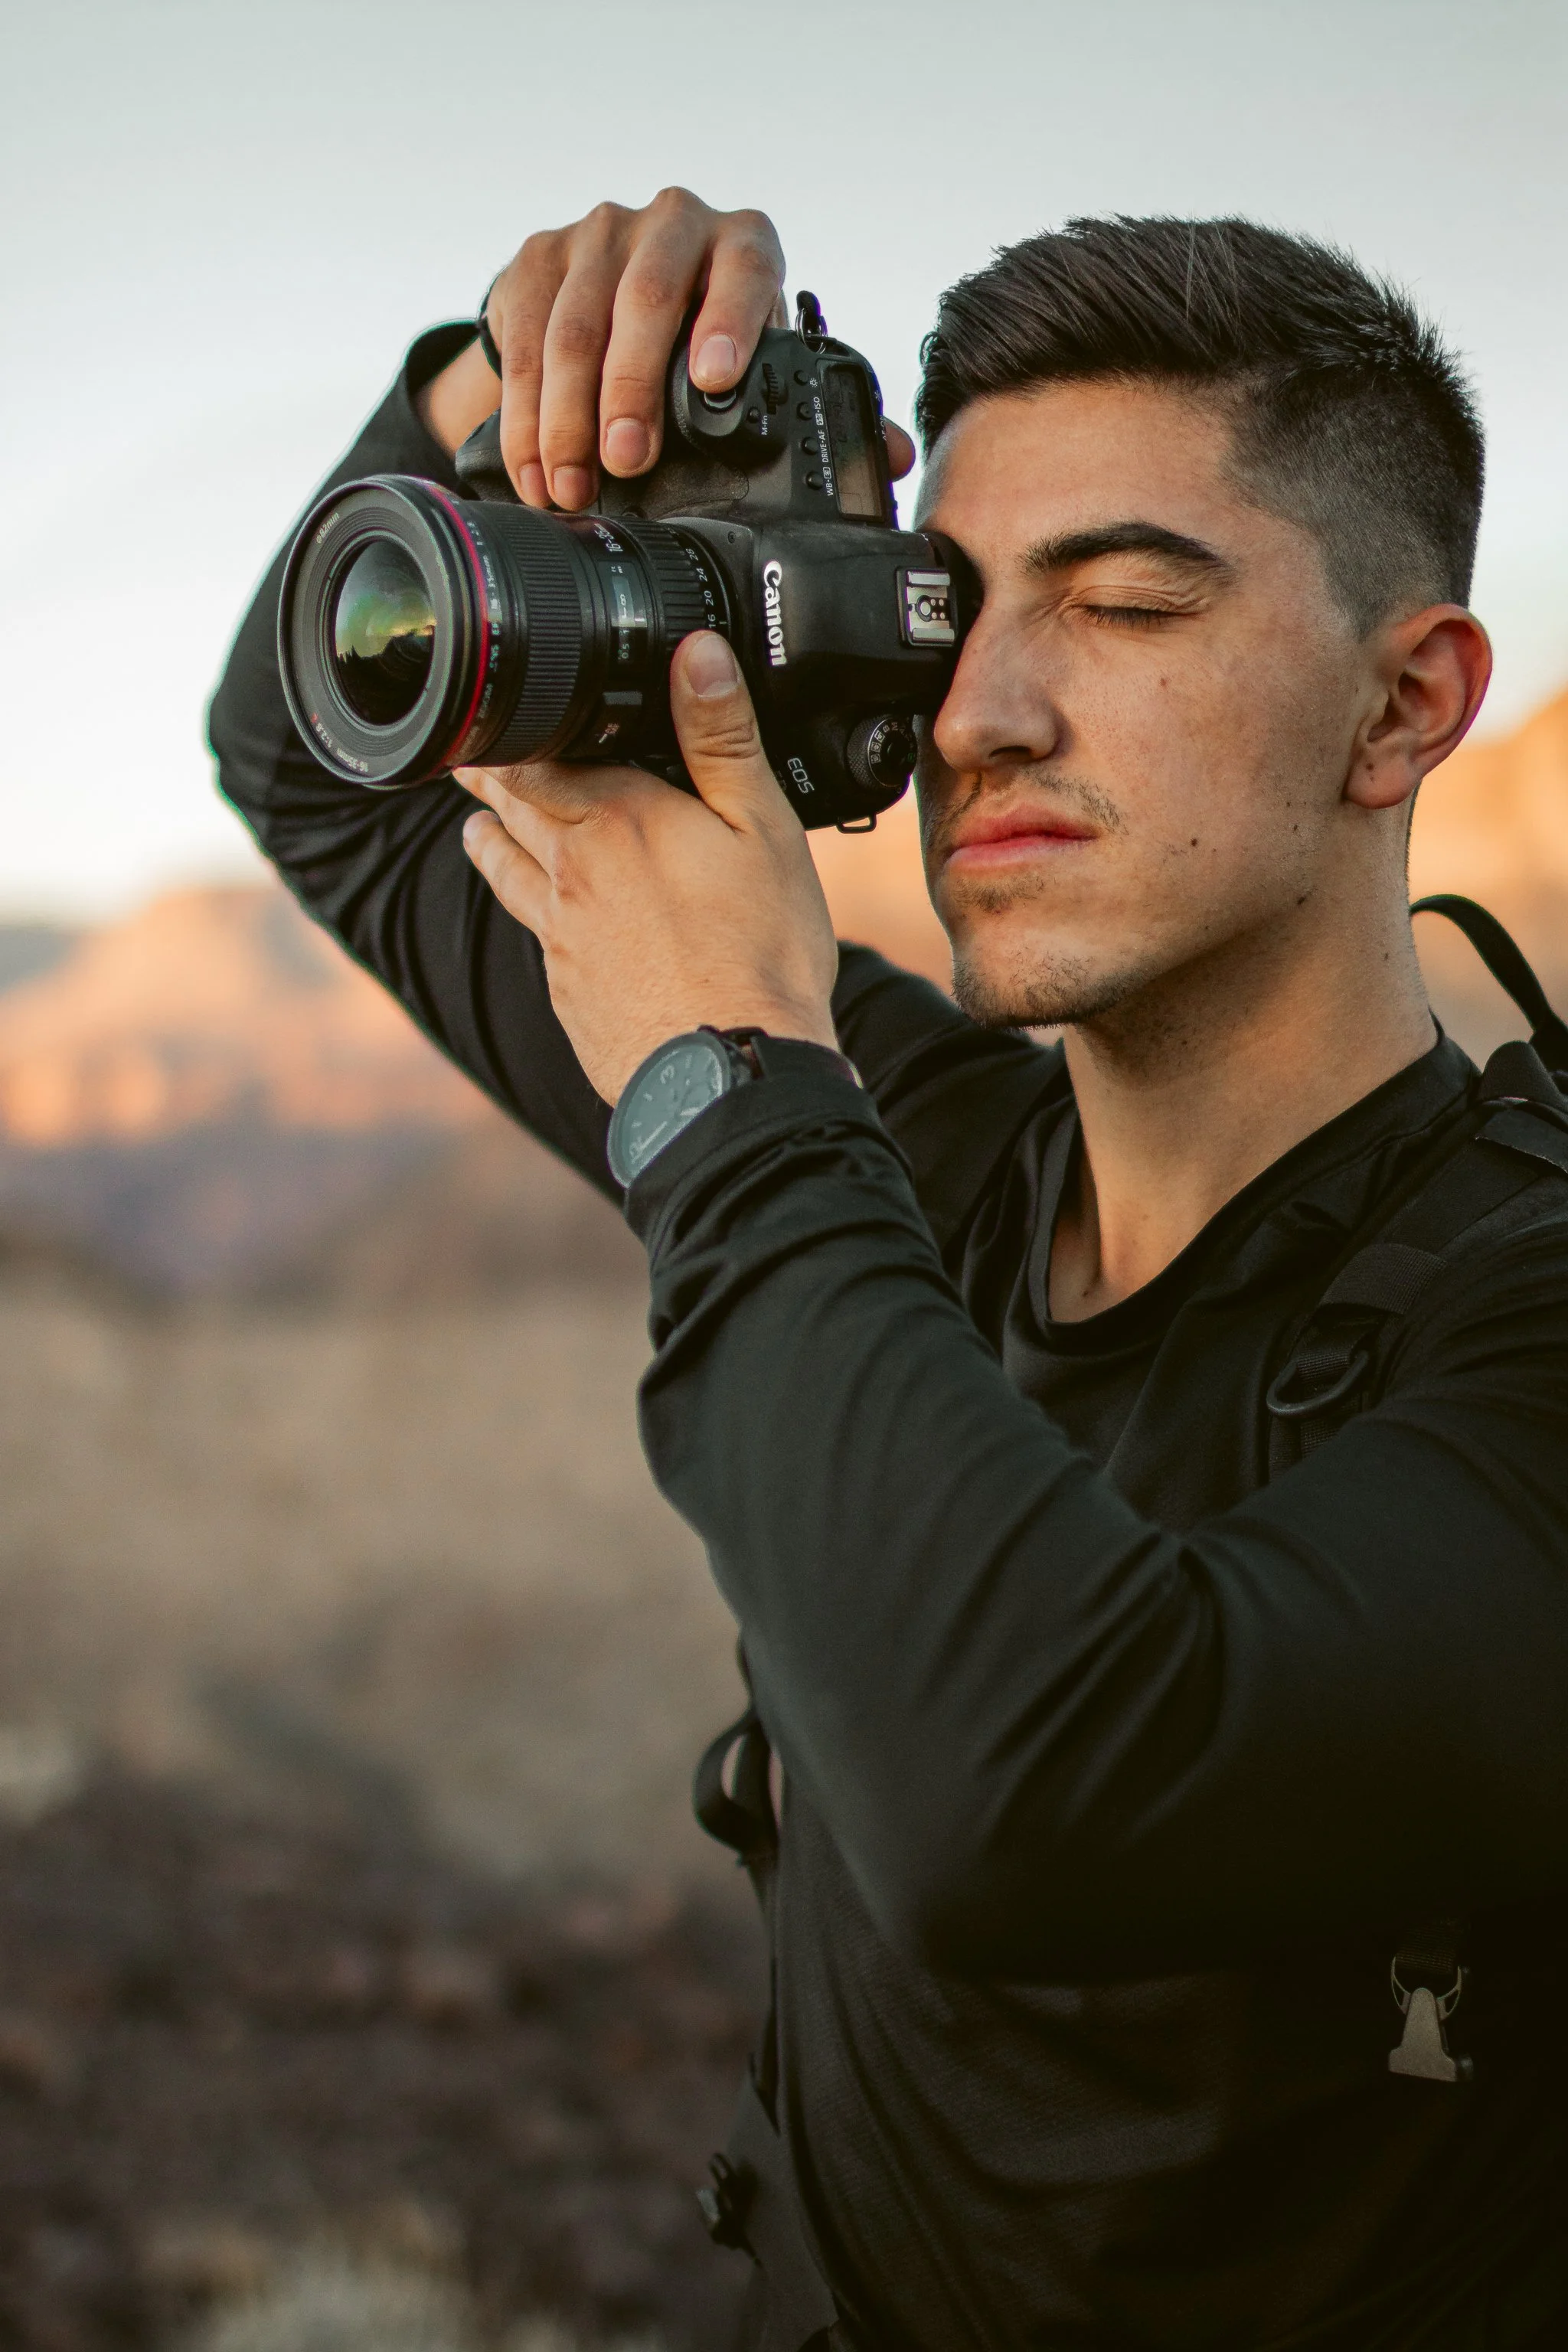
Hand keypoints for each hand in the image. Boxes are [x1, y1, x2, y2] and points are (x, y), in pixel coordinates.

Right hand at [418, 187, 916, 505]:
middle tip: (626, 463)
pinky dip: (524, 416)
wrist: (614, 296)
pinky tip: (535, 469)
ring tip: (571, 487)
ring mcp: (596, 235)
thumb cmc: (706, 340)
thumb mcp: (762, 363)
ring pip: (573, 324)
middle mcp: (669, 224)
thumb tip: (894, 457)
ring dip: (566, 416)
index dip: (728, 318)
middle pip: (643, 299)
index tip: (714, 379)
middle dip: (629, 389)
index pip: (742, 267)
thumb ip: (822, 406)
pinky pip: (521, 339)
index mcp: (740, 244)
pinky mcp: (535, 259)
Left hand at [456, 632, 840, 1104]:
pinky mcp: (570, 995)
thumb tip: (695, 650)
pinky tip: (541, 925)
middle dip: (489, 780)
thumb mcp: (762, 828)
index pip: (539, 758)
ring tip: (473, 828)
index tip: (488, 716)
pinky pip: (538, 941)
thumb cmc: (758, 952)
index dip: (512, 734)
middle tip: (465, 761)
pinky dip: (530, 917)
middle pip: (512, 811)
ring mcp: (562, 940)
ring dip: (488, 844)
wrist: (730, 1071)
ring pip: (507, 876)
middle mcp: (571, 875)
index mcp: (616, 819)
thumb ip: (722, 738)